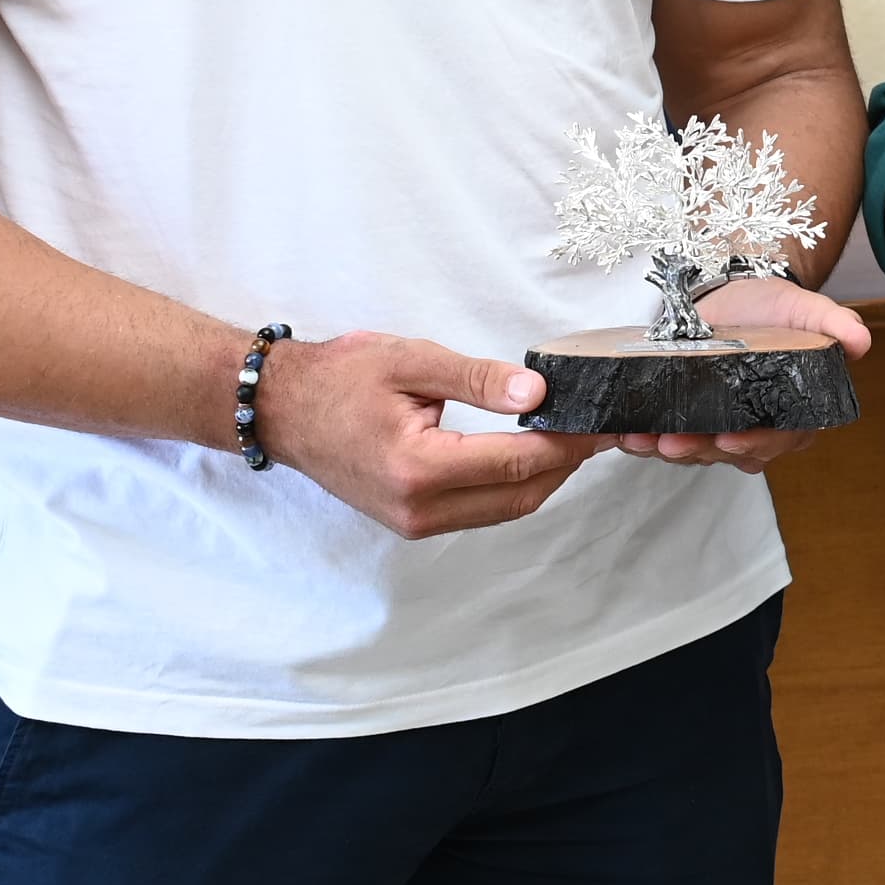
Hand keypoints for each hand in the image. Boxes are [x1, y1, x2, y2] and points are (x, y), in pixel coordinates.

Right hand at [254, 330, 592, 538]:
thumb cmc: (338, 379)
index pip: (516, 462)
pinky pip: (481, 510)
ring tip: (572, 437)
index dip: (567, 443)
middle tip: (598, 428)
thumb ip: (478, 380)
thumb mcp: (411, 362)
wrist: (283, 409)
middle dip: (566, 462)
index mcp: (418, 468)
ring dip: (544, 477)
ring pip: (505, 508)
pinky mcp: (413, 521)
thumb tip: (538, 395)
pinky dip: (514, 485)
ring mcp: (414, 522)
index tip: (601, 422)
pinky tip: (530, 453)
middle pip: (520, 495)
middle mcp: (418, 508)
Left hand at [572, 275, 875, 475]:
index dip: (756, 443)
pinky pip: (669, 439)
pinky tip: (626, 434)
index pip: (780, 438)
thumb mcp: (805, 308)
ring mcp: (721, 427)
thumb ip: (832, 324)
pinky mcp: (688, 420)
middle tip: (672, 442)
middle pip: (732, 453)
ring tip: (641, 439)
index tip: (730, 439)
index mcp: (794, 412)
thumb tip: (861, 341)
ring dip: (669, 450)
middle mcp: (759, 428)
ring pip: (698, 452)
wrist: (732, 296)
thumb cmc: (773, 307)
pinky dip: (646, 440)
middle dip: (701, 450)